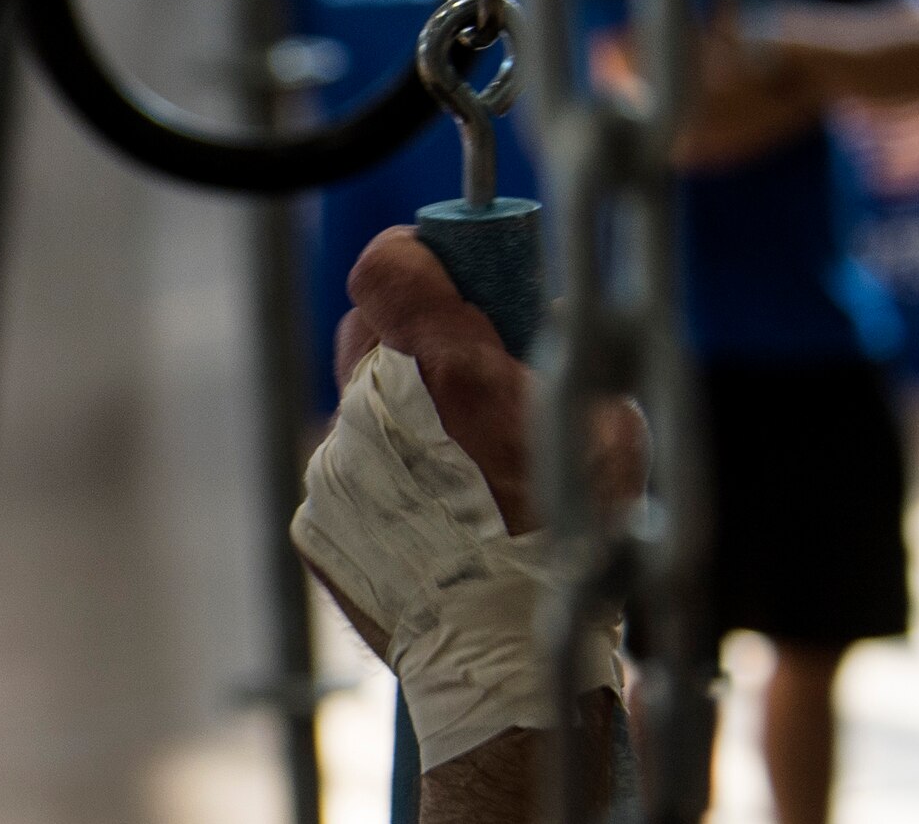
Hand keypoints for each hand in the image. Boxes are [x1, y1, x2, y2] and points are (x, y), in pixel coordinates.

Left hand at [295, 227, 646, 780]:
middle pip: (365, 331)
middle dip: (407, 339)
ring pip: (356, 405)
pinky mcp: (312, 516)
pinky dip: (378, 480)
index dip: (410, 257)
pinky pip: (343, 470)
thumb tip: (532, 314)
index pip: (385, 264)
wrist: (506, 662)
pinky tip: (426, 522)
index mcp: (445, 366)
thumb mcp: (605, 427)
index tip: (438, 269)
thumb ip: (556, 354)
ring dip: (396, 417)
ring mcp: (334, 463)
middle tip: (455, 372)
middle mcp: (373, 405)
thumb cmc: (571, 542)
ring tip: (452, 472)